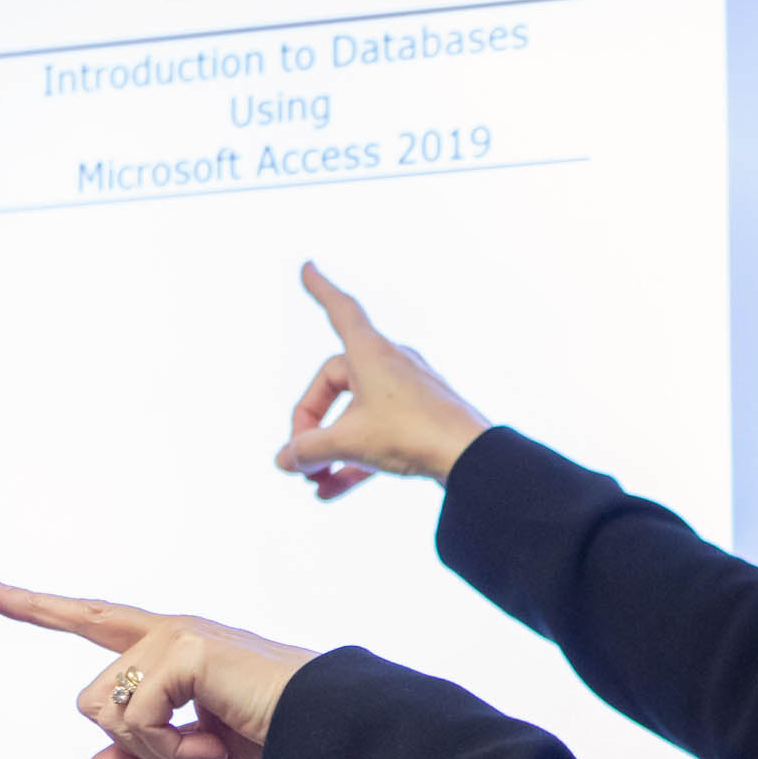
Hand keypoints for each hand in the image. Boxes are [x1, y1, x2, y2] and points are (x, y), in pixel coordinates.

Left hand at [0, 577, 315, 758]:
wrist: (326, 729)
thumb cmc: (274, 730)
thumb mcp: (198, 751)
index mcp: (170, 646)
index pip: (91, 620)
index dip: (36, 606)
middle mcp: (167, 631)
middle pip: (90, 701)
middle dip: (135, 746)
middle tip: (200, 758)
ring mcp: (176, 636)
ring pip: (107, 713)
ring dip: (156, 752)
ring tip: (213, 752)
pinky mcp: (186, 650)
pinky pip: (136, 721)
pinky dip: (172, 752)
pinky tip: (216, 751)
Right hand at [272, 262, 491, 500]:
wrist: (471, 458)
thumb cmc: (411, 435)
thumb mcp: (349, 441)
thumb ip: (309, 449)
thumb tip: (285, 459)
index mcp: (371, 352)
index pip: (340, 310)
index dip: (321, 290)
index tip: (307, 267)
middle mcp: (390, 363)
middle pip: (334, 385)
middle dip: (311, 424)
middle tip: (300, 458)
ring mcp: (407, 391)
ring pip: (355, 415)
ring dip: (331, 448)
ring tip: (313, 481)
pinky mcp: (420, 418)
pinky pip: (377, 434)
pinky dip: (354, 458)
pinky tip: (331, 491)